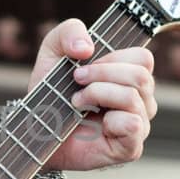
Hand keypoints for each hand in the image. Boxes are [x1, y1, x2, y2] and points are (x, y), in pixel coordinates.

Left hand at [29, 19, 157, 170]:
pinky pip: (133, 123)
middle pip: (141, 75)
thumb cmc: (51, 92)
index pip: (143, 58)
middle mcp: (140, 100)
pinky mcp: (131, 147)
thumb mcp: (53, 51)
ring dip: (97, 94)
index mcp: (130, 76)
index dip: (112, 58)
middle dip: (102, 74)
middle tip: (77, 81)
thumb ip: (69, 31)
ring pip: (133, 97)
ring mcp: (139, 124)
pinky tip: (93, 124)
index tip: (83, 66)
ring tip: (76, 102)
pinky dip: (109, 120)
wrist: (36, 130)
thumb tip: (88, 47)